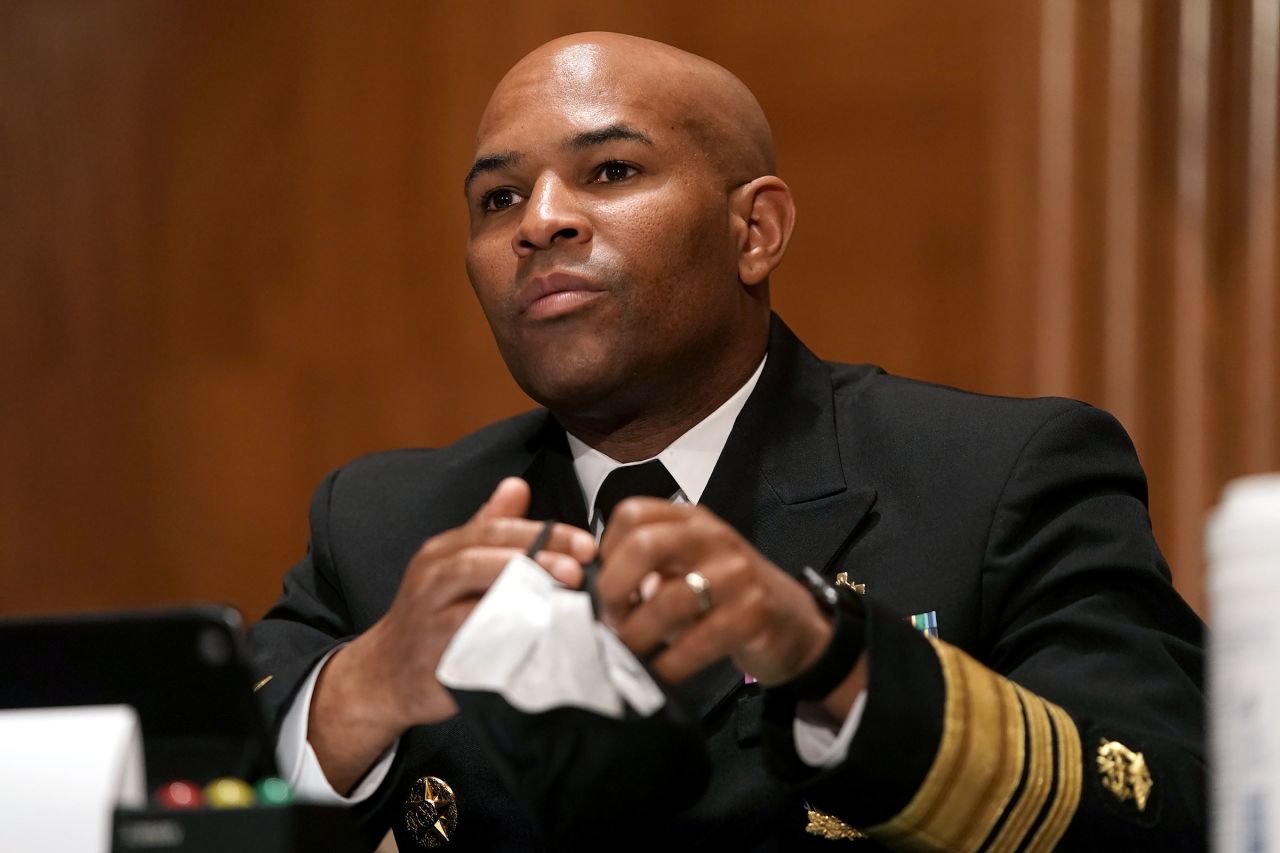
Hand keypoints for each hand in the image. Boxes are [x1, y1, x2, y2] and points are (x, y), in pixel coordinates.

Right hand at [309, 477, 595, 792]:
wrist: (386, 674)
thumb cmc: (431, 615)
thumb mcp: (454, 564)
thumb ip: (488, 527)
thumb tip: (518, 486)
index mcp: (442, 551)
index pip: (495, 530)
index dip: (543, 534)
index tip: (586, 545)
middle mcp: (431, 578)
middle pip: (481, 556)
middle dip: (534, 559)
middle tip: (577, 569)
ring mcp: (429, 618)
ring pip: (469, 599)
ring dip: (519, 594)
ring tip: (560, 596)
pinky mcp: (434, 658)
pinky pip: (470, 645)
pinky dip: (503, 639)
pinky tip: (538, 636)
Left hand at [594, 499, 831, 687]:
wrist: (794, 624)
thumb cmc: (728, 596)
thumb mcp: (689, 568)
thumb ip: (649, 570)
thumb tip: (597, 594)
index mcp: (691, 520)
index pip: (632, 513)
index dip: (607, 550)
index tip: (603, 584)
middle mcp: (712, 537)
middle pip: (644, 545)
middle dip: (613, 588)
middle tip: (608, 619)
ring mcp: (736, 573)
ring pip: (666, 598)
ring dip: (637, 633)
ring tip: (628, 651)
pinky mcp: (753, 614)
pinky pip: (697, 640)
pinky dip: (670, 662)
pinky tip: (661, 672)